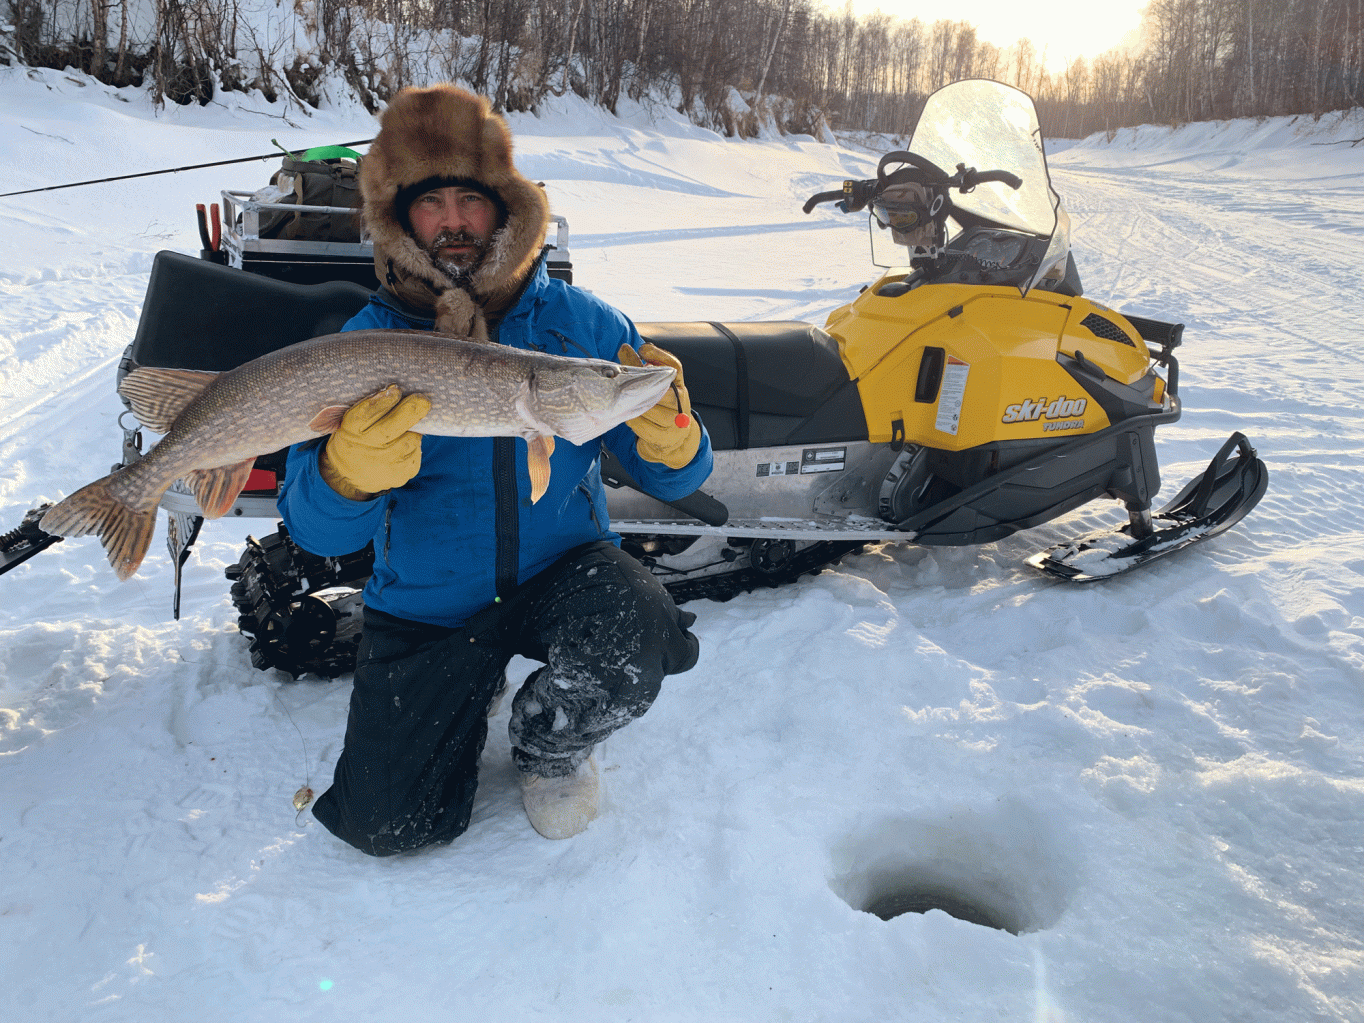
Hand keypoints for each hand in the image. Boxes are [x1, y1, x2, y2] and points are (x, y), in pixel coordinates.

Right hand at [319, 385, 430, 500]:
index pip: (367, 413)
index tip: (396, 390)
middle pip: (393, 426)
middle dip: (411, 410)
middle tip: (422, 400)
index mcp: (351, 430)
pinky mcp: (402, 473)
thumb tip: (396, 390)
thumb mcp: (352, 422)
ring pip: (411, 439)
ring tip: (406, 427)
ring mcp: (386, 464)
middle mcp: (367, 448)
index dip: (385, 400)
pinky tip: (404, 444)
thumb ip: (370, 406)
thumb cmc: (356, 439)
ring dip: (413, 429)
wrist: (350, 475)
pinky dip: (414, 444)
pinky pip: (416, 452)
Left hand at [617, 343, 699, 468]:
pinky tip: (628, 415)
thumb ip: (640, 368)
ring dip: (632, 404)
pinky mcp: (663, 436)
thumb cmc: (660, 407)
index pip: (674, 367)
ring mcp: (673, 420)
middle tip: (624, 378)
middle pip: (660, 388)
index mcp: (679, 385)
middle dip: (640, 382)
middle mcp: (680, 401)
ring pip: (648, 407)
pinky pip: (641, 425)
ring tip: (623, 400)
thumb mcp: (655, 386)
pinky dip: (632, 419)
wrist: (673, 438)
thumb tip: (625, 348)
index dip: (659, 356)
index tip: (643, 349)